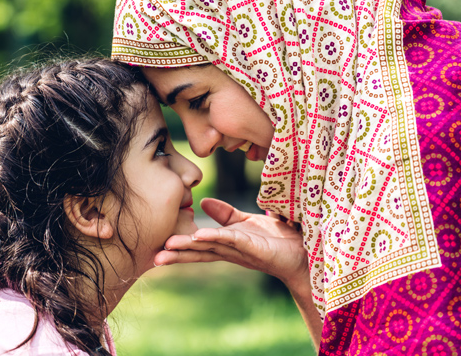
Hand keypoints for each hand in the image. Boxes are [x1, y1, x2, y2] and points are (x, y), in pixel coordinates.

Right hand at [154, 198, 321, 349]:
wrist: (306, 251)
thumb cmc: (279, 238)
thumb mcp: (247, 222)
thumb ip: (226, 214)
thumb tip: (204, 201)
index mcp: (227, 244)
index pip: (199, 245)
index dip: (179, 246)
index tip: (157, 247)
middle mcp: (232, 250)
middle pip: (200, 252)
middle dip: (177, 255)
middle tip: (153, 258)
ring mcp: (243, 251)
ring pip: (210, 248)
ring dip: (188, 249)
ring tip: (167, 249)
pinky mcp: (256, 249)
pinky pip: (232, 240)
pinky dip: (214, 238)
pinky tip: (198, 237)